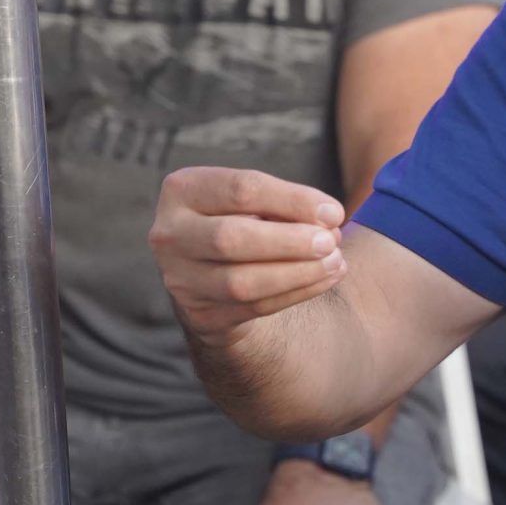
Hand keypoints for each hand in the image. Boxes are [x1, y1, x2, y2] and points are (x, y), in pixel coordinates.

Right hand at [151, 166, 347, 344]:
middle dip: (290, 241)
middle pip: (231, 238)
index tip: (334, 211)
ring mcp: (180, 279)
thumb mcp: (254, 201)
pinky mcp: (200, 314)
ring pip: (241, 282)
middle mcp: (170, 235)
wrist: (215, 272)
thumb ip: (286, 203)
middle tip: (331, 241)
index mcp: (182, 190)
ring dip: (297, 273)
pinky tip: (325, 279)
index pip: (241, 190)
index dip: (293, 200)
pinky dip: (296, 293)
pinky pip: (254, 308)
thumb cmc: (243, 220)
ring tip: (335, 261)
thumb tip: (329, 218)